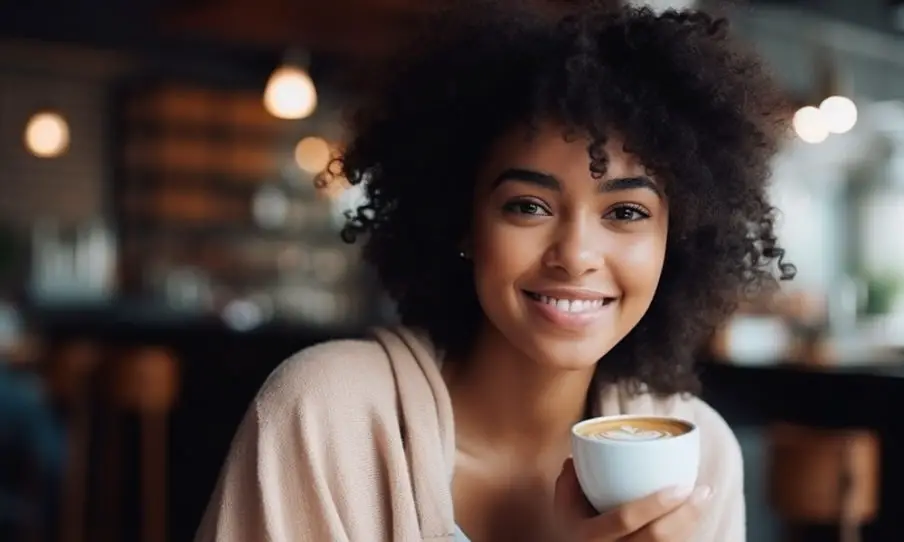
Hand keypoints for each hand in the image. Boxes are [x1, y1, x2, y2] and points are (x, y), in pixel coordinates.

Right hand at [554, 458, 711, 540]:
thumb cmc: (569, 532)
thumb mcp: (561, 509)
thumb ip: (569, 481)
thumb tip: (581, 453)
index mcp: (589, 536)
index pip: (625, 520)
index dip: (655, 504)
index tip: (679, 485)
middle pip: (657, 538)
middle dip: (687, 514)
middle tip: (703, 490)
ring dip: (691, 523)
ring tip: (703, 499)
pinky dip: (684, 532)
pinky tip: (691, 517)